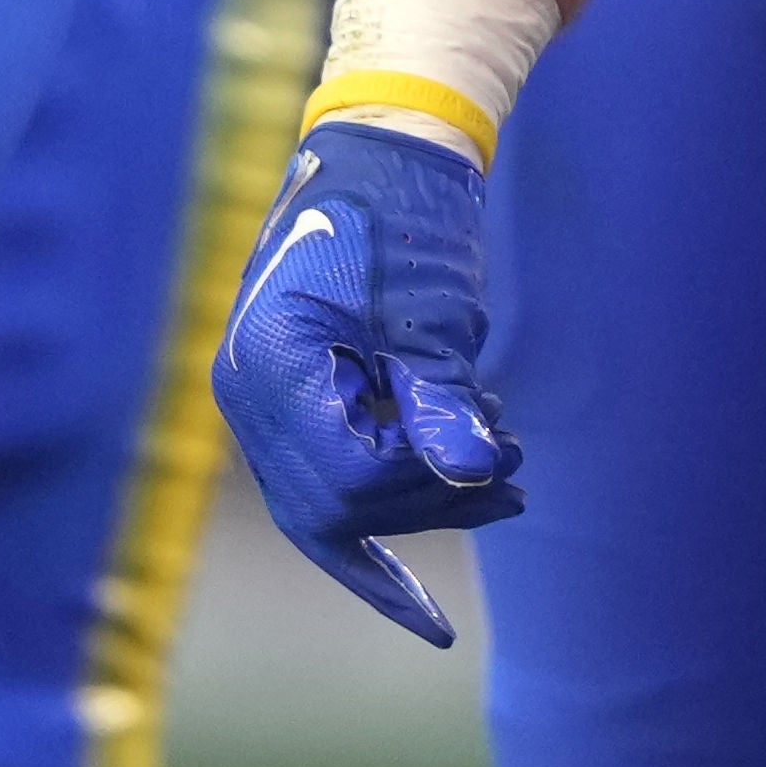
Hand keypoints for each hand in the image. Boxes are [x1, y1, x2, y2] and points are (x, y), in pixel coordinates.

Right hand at [211, 111, 517, 641]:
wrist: (384, 156)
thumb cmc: (406, 219)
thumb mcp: (431, 312)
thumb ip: (443, 398)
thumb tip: (475, 476)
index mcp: (270, 362)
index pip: (348, 473)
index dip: (429, 482)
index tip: (500, 454)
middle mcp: (248, 395)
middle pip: (333, 507)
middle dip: (429, 504)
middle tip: (517, 475)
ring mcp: (261, 406)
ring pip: (331, 508)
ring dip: (420, 504)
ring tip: (506, 468)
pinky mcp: (289, 409)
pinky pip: (324, 496)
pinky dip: (374, 544)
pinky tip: (418, 610)